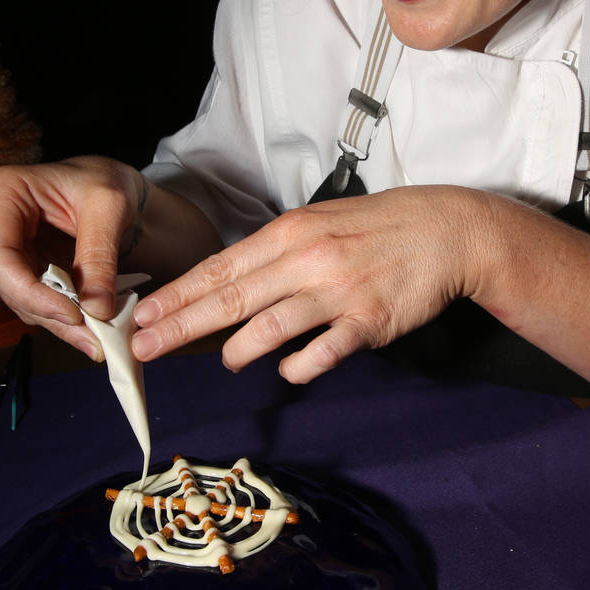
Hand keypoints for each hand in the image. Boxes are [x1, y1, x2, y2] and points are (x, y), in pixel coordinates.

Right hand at [0, 156, 145, 358]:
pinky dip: (61, 316)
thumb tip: (97, 308)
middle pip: (5, 282)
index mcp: (1, 191)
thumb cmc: (103, 180)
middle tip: (92, 335)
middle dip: (50, 312)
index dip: (31, 293)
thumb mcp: (110, 206)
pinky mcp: (17, 267)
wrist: (108, 185)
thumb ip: (100, 255)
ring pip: (18, 298)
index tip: (73, 314)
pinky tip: (89, 326)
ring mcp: (0, 246)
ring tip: (97, 335)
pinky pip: (32, 300)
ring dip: (57, 321)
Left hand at [132, 185, 495, 381]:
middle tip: (143, 346)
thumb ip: (277, 250)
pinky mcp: (369, 321)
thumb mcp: (320, 220)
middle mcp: (308, 259)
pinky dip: (299, 365)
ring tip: (224, 361)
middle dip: (181, 325)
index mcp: (291, 231)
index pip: (222, 266)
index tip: (144, 313)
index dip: (179, 293)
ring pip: (272, 326)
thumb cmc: (378, 225)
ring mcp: (339, 291)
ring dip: (238, 349)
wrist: (445, 229)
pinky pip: (324, 352)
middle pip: (233, 298)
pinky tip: (287, 369)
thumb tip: (231, 281)